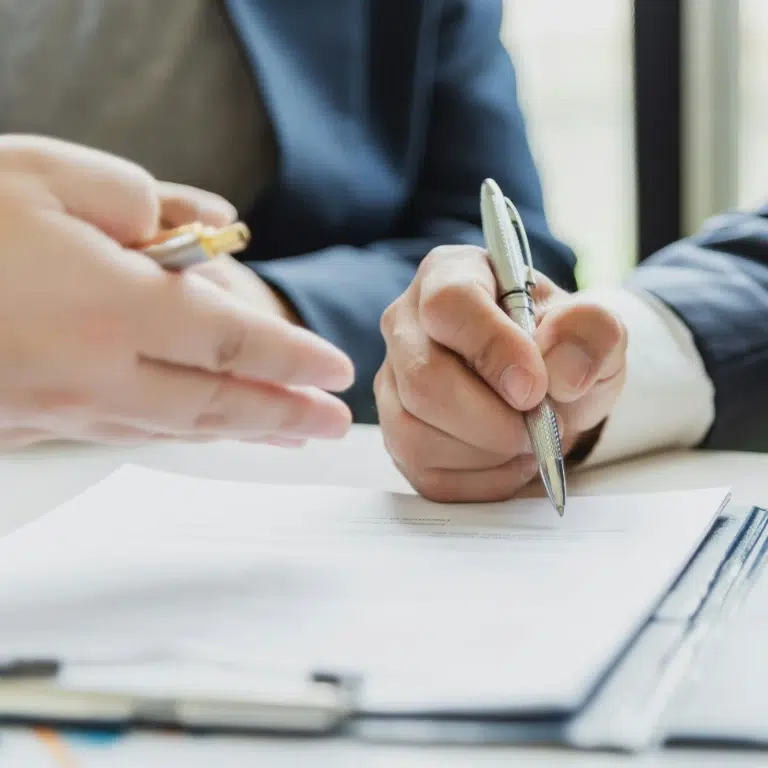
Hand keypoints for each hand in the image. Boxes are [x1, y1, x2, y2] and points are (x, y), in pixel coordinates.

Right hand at [0, 135, 352, 448]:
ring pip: (177, 427)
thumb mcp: (43, 175)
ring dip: (241, 433)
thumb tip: (206, 227)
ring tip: (287, 436)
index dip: (294, 360)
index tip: (336, 371)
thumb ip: (138, 200)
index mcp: (111, 307)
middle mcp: (97, 372)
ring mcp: (64, 409)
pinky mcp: (32, 425)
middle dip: (285, 416)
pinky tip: (201, 430)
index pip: (235, 343)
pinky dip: (180, 433)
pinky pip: (129, 433)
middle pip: (219, 403)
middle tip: (333, 428)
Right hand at [375, 246, 626, 501]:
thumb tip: (561, 372)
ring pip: (415, 434)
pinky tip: (508, 459)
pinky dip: (480, 480)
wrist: (547, 389)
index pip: (450, 304)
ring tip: (528, 440)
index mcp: (449, 275)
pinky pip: (425, 473)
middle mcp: (406, 324)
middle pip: (424, 380)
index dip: (492, 349)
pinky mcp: (395, 433)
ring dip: (488, 454)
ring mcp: (392, 382)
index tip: (534, 389)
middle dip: (493, 420)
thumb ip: (591, 332)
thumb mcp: (595, 329)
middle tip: (542, 425)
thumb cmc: (559, 348)